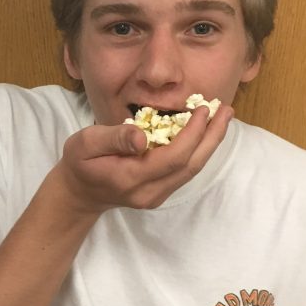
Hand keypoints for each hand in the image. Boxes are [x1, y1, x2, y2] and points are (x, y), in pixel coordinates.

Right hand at [56, 103, 232, 213]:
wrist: (79, 193)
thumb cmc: (80, 163)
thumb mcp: (85, 143)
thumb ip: (114, 138)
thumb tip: (142, 136)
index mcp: (130, 178)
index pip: (173, 157)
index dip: (193, 133)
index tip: (203, 109)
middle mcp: (148, 193)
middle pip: (190, 165)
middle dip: (211, 137)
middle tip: (226, 110)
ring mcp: (155, 197)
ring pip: (191, 170)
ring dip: (209, 144)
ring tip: (222, 118)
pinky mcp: (159, 194)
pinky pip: (184, 172)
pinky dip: (198, 151)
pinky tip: (205, 133)